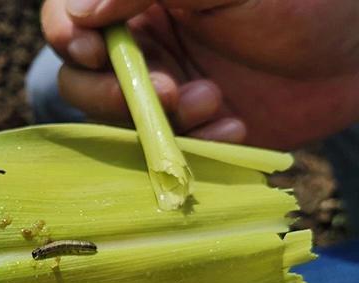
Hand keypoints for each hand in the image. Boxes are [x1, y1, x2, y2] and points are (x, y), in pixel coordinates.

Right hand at [42, 0, 358, 148]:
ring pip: (115, 119)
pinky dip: (191, 144)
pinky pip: (159, 148)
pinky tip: (232, 126)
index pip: (71, 17)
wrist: (350, 57)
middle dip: (115, 91)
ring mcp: (159, 91)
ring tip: (213, 99)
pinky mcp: (184, 131)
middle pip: (80, 76)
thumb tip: (82, 13)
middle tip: (167, 88)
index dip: (70, 36)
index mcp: (141, 3)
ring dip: (156, 119)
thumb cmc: (297, 1)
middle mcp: (141, 46)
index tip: (94, 50)